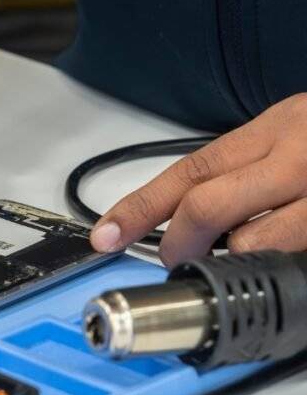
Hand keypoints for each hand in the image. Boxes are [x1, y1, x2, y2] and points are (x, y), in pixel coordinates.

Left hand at [90, 93, 306, 266]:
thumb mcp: (293, 139)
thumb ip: (240, 170)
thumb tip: (184, 213)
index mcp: (272, 130)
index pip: (188, 170)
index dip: (137, 208)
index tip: (105, 234)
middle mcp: (294, 157)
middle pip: (204, 207)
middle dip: (177, 244)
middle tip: (177, 259)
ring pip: (249, 241)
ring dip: (229, 260)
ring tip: (239, 258)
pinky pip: (287, 257)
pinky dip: (269, 264)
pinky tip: (277, 255)